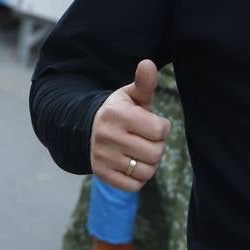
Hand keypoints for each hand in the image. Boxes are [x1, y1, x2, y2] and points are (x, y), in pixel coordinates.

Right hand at [91, 59, 170, 191]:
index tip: (153, 123)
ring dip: (150, 163)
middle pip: (155, 153)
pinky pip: (134, 186)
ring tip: (141, 152)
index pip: (159, 130)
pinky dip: (139, 178)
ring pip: (147, 171)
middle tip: (147, 139)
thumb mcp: (131, 95)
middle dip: (158, 146)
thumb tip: (148, 63)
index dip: (162, 127)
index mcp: (118, 114)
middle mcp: (108, 136)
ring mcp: (103, 158)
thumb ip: (144, 83)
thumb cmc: (120, 111)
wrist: (87, 130)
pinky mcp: (102, 175)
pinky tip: (133, 165)